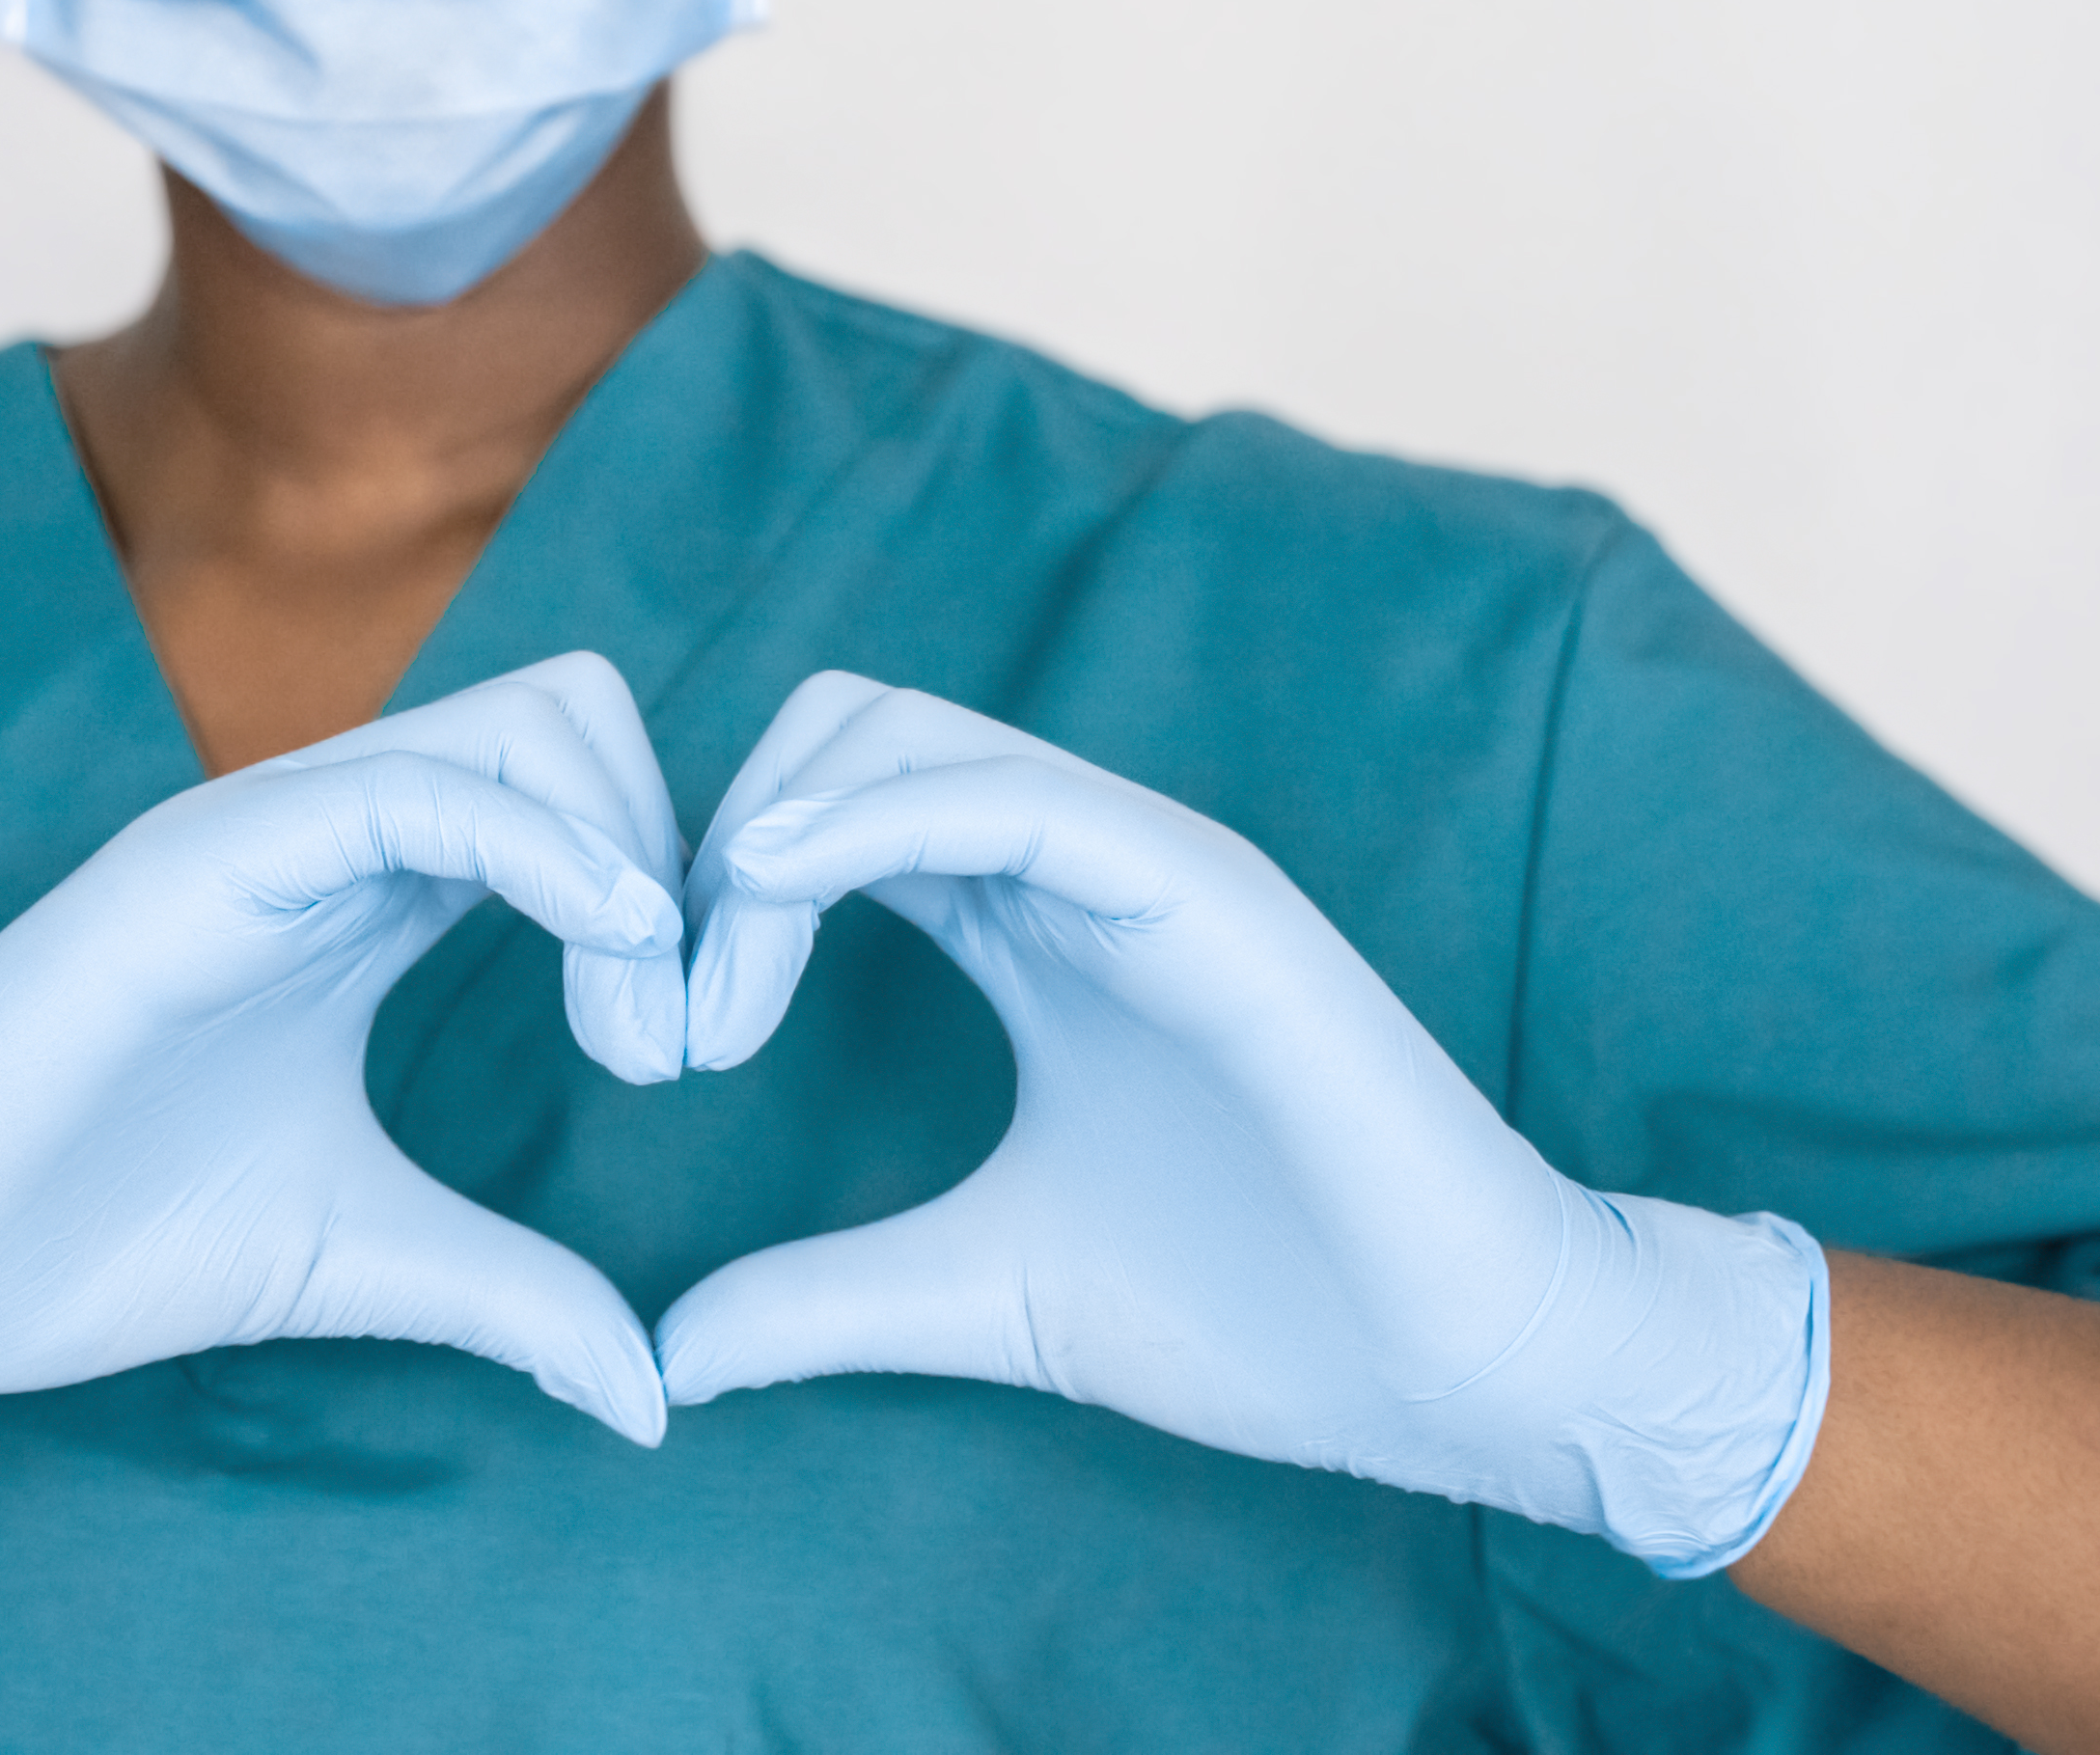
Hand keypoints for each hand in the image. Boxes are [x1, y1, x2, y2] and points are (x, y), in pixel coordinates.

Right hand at [0, 654, 689, 1464]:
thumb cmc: (92, 1243)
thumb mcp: (364, 1258)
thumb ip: (512, 1296)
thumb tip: (654, 1394)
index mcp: (367, 898)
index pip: (574, 791)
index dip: (669, 896)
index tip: (690, 1050)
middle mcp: (329, 832)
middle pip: (576, 718)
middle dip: (678, 850)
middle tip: (677, 1038)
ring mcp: (266, 830)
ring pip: (524, 722)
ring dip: (633, 854)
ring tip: (641, 1032)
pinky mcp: (206, 858)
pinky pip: (419, 790)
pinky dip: (550, 850)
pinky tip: (608, 954)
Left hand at [664, 673, 1829, 1574]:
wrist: (1454, 1367)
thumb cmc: (1257, 1315)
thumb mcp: (980, 1295)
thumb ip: (826, 1300)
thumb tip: (666, 1357)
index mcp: (1021, 931)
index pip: (820, 819)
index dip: (705, 897)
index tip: (645, 1041)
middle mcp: (1072, 868)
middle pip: (831, 738)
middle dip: (707, 852)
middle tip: (655, 1024)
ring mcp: (1142, 863)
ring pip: (898, 732)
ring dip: (764, 837)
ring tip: (709, 1005)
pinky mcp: (1206, 890)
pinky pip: (1011, 795)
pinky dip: (870, 818)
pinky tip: (775, 891)